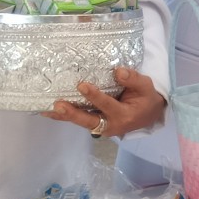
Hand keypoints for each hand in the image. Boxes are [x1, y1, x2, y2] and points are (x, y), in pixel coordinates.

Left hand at [41, 67, 166, 138]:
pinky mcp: (96, 125)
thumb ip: (133, 79)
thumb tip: (118, 71)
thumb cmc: (146, 99)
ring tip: (48, 110)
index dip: (95, 96)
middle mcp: (111, 124)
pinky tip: (50, 112)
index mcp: (125, 115)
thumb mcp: (146, 87)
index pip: (108, 104)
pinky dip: (65, 117)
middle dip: (73, 114)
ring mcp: (102, 127)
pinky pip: (80, 121)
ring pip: (82, 122)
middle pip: (89, 120)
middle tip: (59, 106)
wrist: (149, 116)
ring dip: (65, 117)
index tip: (82, 85)